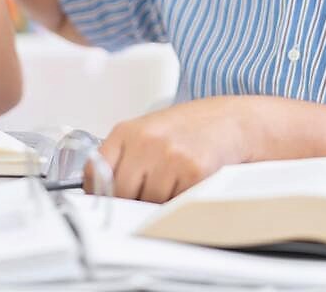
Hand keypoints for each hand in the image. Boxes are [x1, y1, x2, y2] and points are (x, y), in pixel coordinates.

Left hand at [93, 97, 260, 202]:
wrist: (228, 121)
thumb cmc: (185, 129)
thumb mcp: (145, 133)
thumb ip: (121, 158)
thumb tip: (98, 191)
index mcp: (127, 131)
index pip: (97, 171)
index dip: (100, 191)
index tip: (105, 199)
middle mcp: (146, 141)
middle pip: (121, 192)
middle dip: (131, 200)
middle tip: (146, 191)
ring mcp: (169, 156)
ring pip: (148, 203)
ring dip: (157, 203)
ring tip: (172, 181)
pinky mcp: (193, 172)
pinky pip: (174, 204)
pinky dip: (179, 202)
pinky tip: (187, 182)